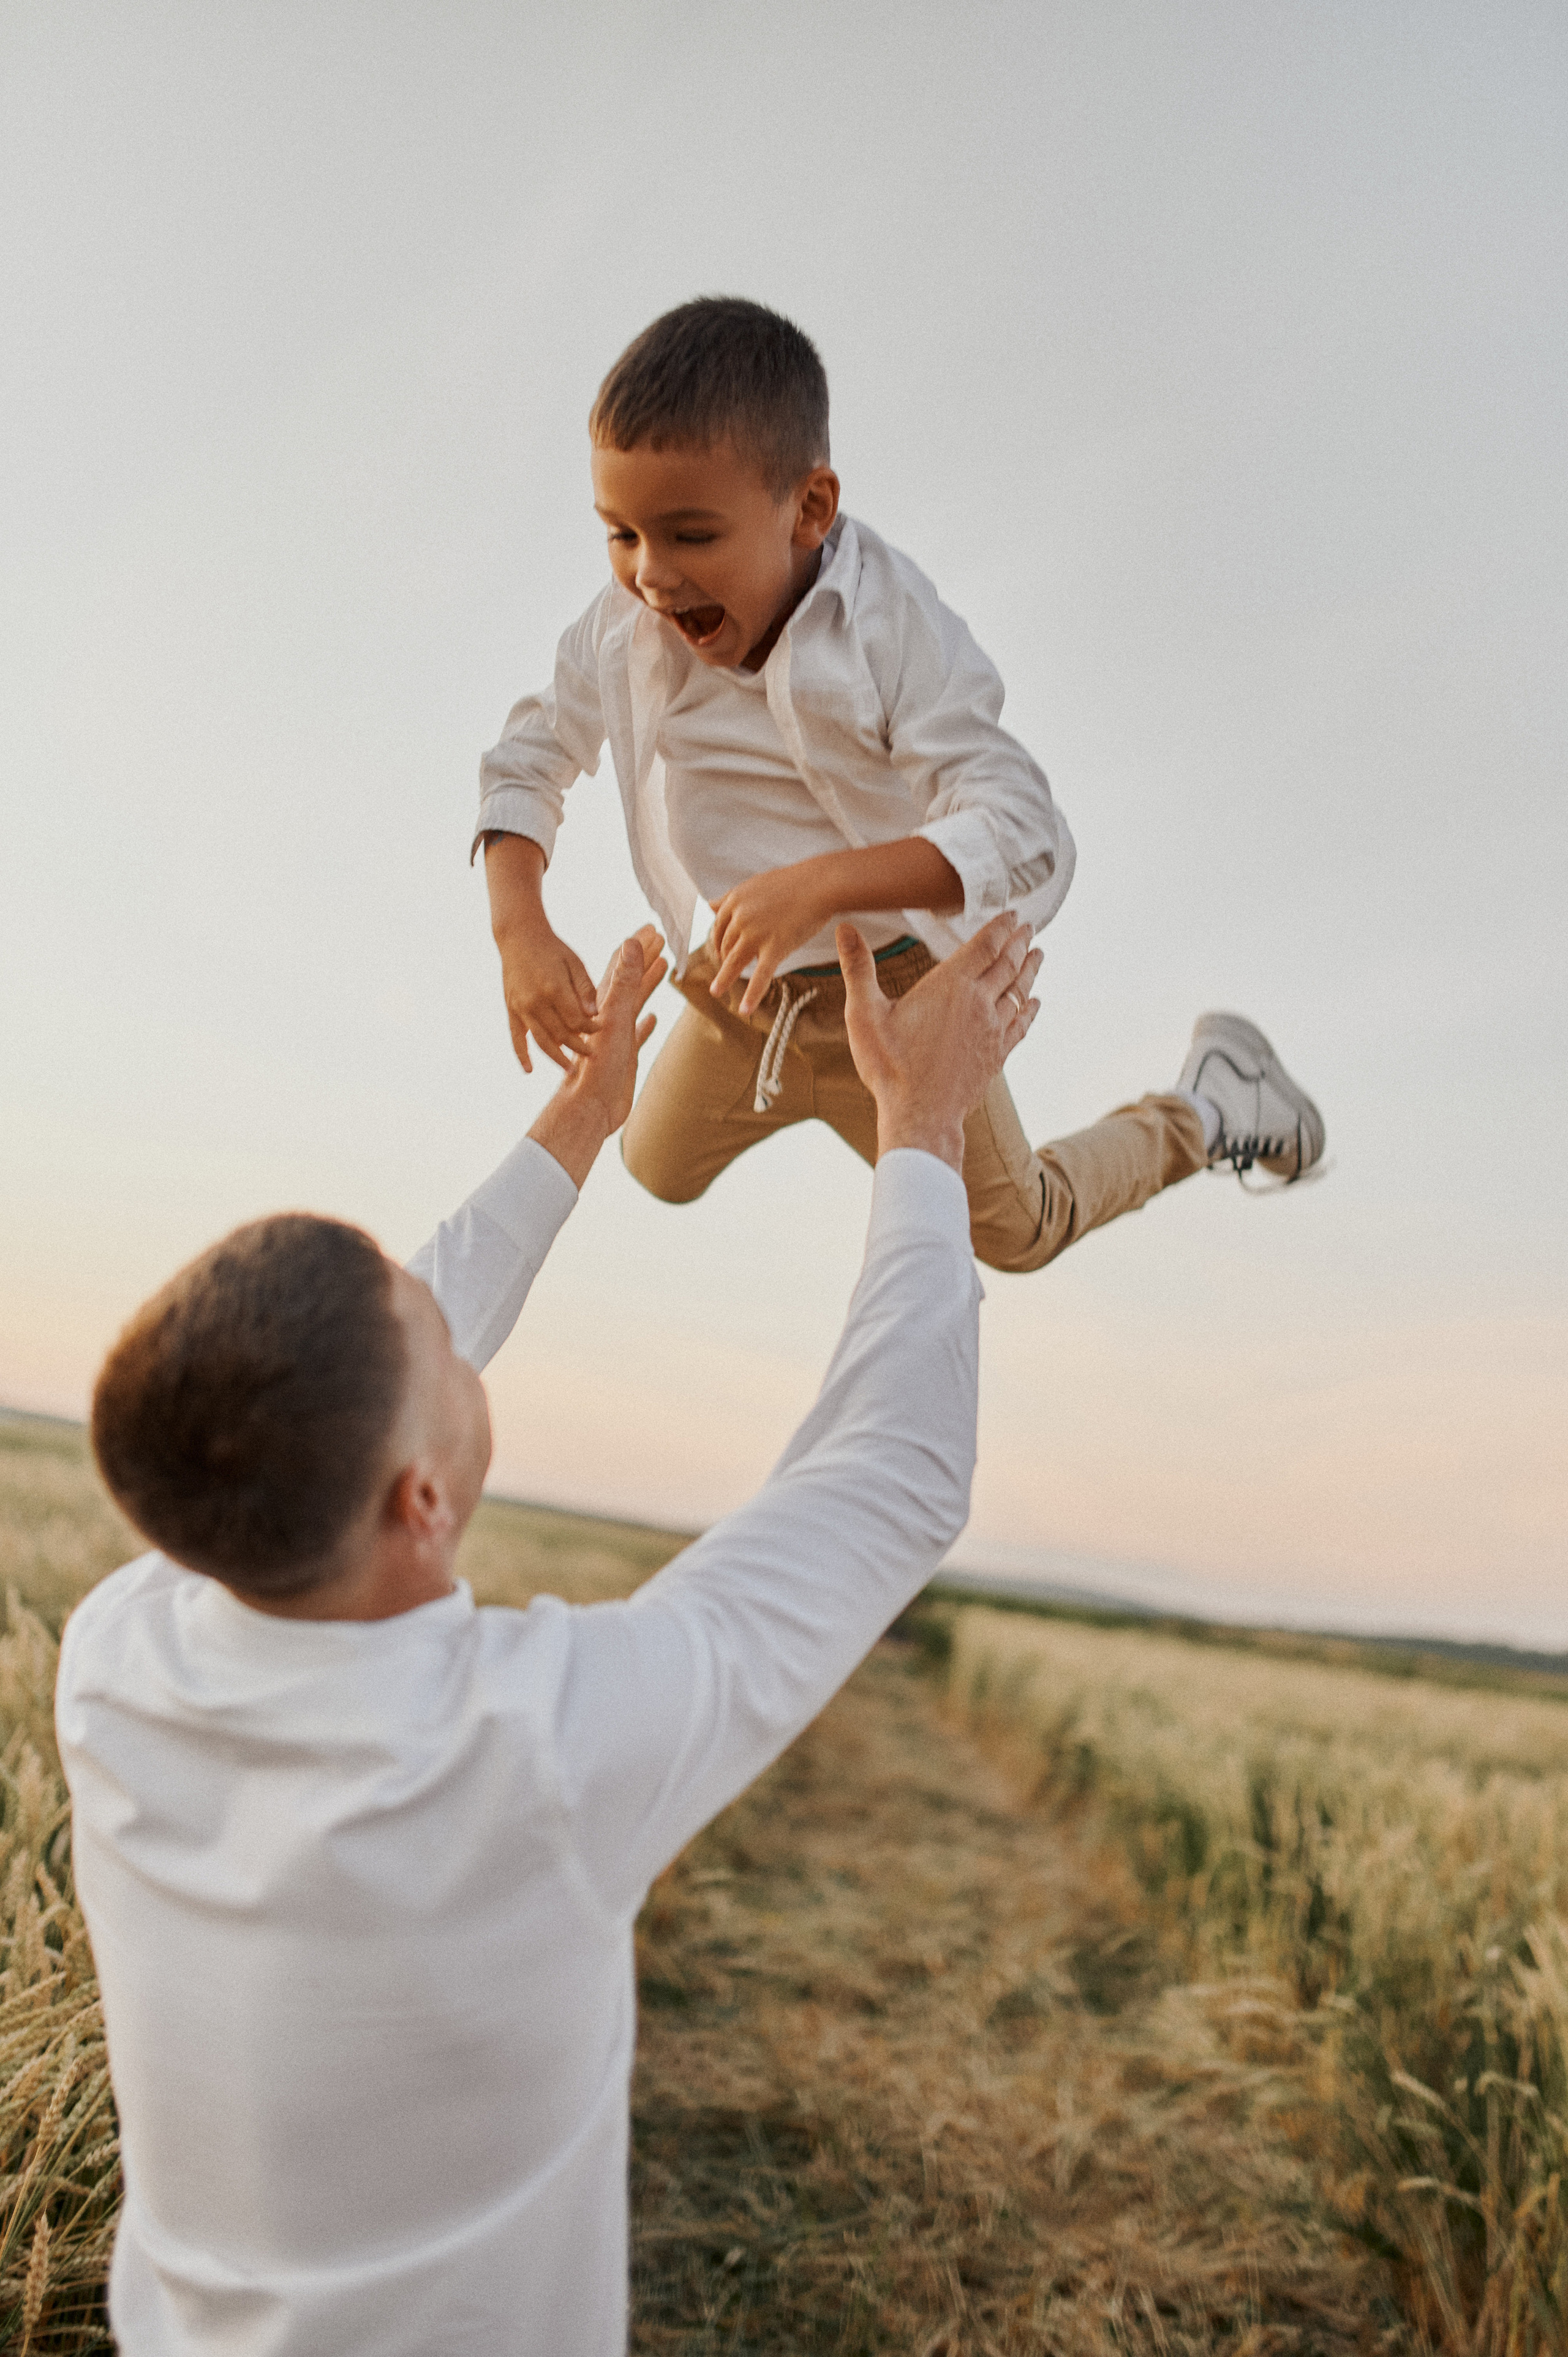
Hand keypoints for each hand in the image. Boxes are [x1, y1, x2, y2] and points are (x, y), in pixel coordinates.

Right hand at [498, 925, 601, 1072]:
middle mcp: (536, 1002)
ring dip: (557, 1058)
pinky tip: (530, 1071)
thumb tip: (594, 1014)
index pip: (577, 1020)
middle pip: (561, 1034)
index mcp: (555, 989)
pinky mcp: (511, 1010)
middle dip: (578, 1047)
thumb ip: (585, 988)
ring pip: (541, 1041)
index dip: (590, 1028)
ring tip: (571, 1072)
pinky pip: (516, 1038)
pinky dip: (522, 1055)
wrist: (519, 937)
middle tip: (593, 1057)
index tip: (602, 1030)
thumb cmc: (553, 949)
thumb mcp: (575, 963)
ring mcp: (521, 1007)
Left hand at [528, 926, 667, 1187]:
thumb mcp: (614, 1018)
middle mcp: (610, 1018)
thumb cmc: (597, 1067)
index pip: (623, 967)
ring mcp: (617, 1038)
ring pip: (635, 1004)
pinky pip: (637, 1035)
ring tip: (663, 968)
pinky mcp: (624, 1058)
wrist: (589, 1108)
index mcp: (606, 1006)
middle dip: (647, 959)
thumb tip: (631, 943)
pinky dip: (645, 1024)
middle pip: (631, 981)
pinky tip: (652, 1019)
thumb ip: (624, 981)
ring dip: (648, 985)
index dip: (639, 947)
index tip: (653, 929)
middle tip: (663, 940)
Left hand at [709, 862, 831, 1014]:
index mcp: (735, 900)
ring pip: (734, 961)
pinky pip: (761, 976)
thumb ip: (731, 898)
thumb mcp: (755, 884)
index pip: (718, 925)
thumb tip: (709, 905)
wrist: (821, 884)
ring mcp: (756, 933)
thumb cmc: (793, 883)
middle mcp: (741, 916)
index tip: (721, 950)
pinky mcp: (775, 947)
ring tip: (716, 992)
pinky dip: (752, 995)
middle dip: (724, 959)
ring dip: (724, 979)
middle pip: (725, 944)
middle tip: (726, 971)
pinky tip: (744, 1009)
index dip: (718, 941)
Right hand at [840, 915, 1040, 1172]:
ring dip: (1029, 970)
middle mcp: (979, 1003)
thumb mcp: (865, 1014)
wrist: (921, 1115)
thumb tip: (844, 928)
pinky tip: (1034, 1003)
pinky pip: (1020, 1025)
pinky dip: (1029, 1009)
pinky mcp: (996, 1056)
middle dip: (1019, 943)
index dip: (1001, 927)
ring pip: (1019, 992)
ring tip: (1038, 954)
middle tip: (1029, 928)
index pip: (985, 946)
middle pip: (1007, 964)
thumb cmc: (890, 1066)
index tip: (1013, 915)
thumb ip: (858, 968)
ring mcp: (992, 1031)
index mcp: (951, 986)